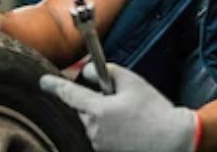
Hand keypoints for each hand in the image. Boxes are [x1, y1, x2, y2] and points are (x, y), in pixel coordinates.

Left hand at [40, 63, 198, 151]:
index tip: (43, 82)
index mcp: (98, 110)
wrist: (173, 141)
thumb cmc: (154, 111)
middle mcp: (93, 130)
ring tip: (121, 114)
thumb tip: (87, 72)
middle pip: (76, 110)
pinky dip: (100, 128)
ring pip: (85, 124)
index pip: (68, 94)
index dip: (53, 86)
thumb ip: (106, 72)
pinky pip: (94, 136)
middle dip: (84, 101)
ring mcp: (98, 144)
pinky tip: (121, 126)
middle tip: (108, 97)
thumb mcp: (132, 82)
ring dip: (93, 115)